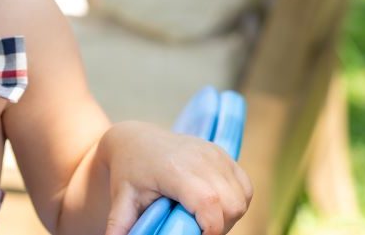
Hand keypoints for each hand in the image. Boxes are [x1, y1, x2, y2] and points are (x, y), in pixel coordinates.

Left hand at [99, 121, 252, 234]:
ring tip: (204, 218)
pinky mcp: (221, 152)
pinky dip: (237, 200)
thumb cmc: (128, 171)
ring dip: (230, 215)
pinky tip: (216, 205)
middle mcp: (199, 157)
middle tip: (197, 230)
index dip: (211, 229)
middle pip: (231, 204)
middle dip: (220, 226)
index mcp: (175, 169)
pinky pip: (244, 185)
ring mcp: (213, 152)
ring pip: (242, 196)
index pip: (209, 203)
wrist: (134, 139)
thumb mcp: (122, 200)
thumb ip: (120, 226)